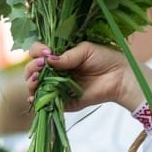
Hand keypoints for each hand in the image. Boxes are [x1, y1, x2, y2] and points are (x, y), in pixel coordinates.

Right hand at [25, 41, 151, 111]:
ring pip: (35, 86)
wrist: (121, 77)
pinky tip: (34, 96)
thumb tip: (48, 60)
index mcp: (59, 55)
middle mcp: (55, 70)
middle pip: (32, 69)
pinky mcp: (64, 100)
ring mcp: (58, 85)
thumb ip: (67, 55)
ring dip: (31, 83)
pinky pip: (46, 101)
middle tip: (42, 66)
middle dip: (32, 67)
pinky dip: (37, 100)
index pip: (38, 52)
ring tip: (37, 80)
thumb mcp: (86, 50)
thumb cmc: (105, 59)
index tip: (47, 52)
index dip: (38, 51)